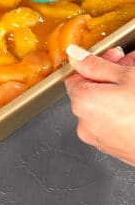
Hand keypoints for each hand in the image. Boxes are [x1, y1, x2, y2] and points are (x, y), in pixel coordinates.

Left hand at [65, 44, 134, 165]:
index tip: (112, 57)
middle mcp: (85, 124)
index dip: (94, 65)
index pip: (75, 77)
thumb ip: (95, 64)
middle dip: (109, 75)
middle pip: (90, 91)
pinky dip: (121, 109)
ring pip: (103, 106)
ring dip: (117, 91)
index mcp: (82, 103)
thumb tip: (75, 55)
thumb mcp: (126, 77)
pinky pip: (111, 122)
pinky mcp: (114, 149)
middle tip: (129, 64)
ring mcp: (100, 139)